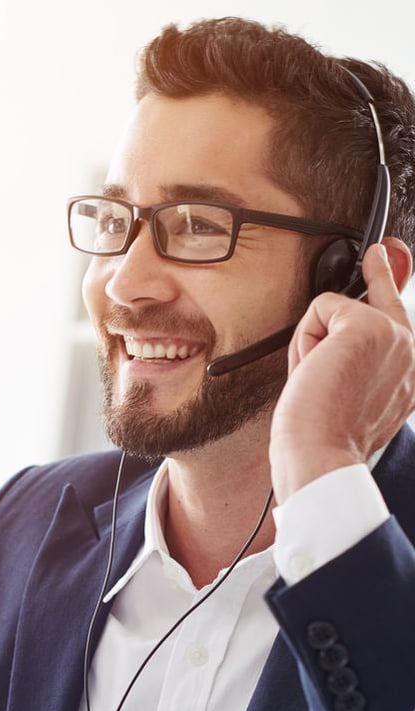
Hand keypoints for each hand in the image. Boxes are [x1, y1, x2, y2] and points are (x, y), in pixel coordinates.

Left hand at [270, 243, 414, 503]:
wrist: (321, 459)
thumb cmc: (322, 439)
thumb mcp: (340, 393)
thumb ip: (349, 354)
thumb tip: (338, 315)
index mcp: (406, 376)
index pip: (400, 319)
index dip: (390, 284)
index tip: (387, 256)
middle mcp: (410, 354)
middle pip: (384, 297)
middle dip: (379, 271)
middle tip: (379, 251)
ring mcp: (393, 337)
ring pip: (338, 311)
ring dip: (312, 343)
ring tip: (314, 380)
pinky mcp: (367, 326)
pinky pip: (321, 308)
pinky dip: (305, 339)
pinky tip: (310, 369)